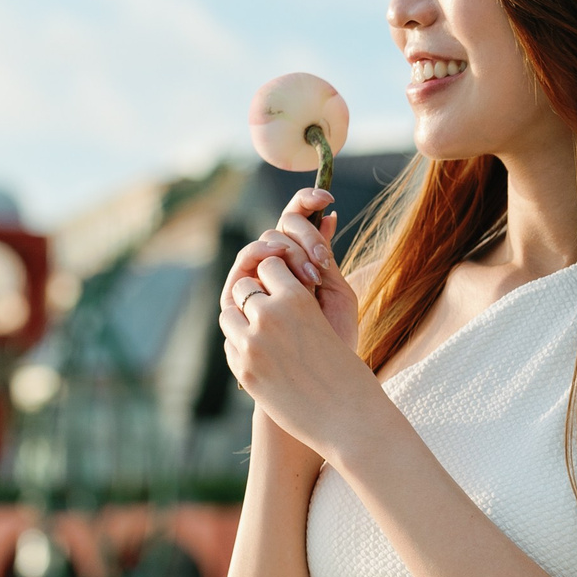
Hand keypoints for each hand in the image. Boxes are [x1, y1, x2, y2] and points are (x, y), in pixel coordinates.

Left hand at [217, 254, 386, 459]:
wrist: (348, 419)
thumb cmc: (348, 370)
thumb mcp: (328, 323)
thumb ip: (298, 303)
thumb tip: (274, 282)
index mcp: (297, 300)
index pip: (269, 265)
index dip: (276, 275)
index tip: (285, 287)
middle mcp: (269, 317)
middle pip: (243, 285)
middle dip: (255, 294)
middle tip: (271, 308)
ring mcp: (251, 345)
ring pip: (228, 313)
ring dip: (242, 317)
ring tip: (262, 331)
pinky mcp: (244, 370)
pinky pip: (230, 342)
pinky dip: (240, 343)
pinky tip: (262, 355)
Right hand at [221, 189, 359, 346]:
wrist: (319, 379)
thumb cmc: (334, 338)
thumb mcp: (337, 293)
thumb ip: (327, 258)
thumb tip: (328, 214)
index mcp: (301, 259)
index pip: (297, 219)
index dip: (307, 200)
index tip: (327, 197)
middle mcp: (276, 265)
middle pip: (280, 227)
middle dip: (303, 236)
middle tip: (322, 262)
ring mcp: (256, 279)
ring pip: (262, 243)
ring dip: (285, 249)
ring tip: (309, 270)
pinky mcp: (239, 295)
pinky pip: (244, 265)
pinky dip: (261, 257)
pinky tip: (278, 263)